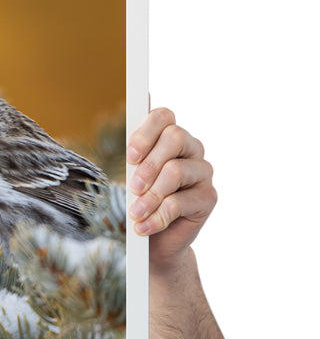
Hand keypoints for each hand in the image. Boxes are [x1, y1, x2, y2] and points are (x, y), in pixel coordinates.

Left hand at [126, 107, 216, 270]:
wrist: (155, 241)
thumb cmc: (141, 200)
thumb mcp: (131, 173)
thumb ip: (138, 144)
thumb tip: (144, 97)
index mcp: (170, 136)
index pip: (164, 116)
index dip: (145, 133)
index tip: (130, 156)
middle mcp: (191, 149)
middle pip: (174, 138)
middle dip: (148, 164)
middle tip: (132, 188)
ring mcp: (203, 172)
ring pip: (175, 171)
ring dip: (150, 196)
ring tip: (135, 214)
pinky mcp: (208, 197)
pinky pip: (179, 203)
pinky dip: (156, 217)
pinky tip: (143, 227)